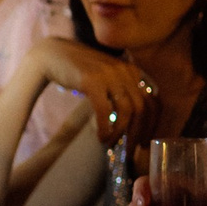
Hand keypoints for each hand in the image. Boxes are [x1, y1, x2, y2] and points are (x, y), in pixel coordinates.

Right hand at [32, 37, 156, 146]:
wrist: (53, 55)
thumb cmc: (81, 72)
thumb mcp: (108, 79)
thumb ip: (122, 93)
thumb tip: (133, 124)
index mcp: (133, 72)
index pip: (153, 101)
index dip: (151, 125)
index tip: (144, 142)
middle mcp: (125, 71)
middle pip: (142, 109)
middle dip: (137, 133)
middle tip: (129, 151)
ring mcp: (109, 74)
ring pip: (126, 111)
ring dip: (120, 133)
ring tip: (110, 143)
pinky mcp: (92, 80)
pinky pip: (105, 111)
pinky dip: (105, 128)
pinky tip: (101, 136)